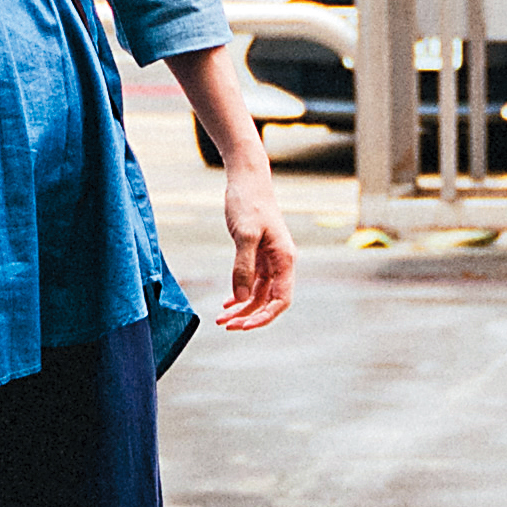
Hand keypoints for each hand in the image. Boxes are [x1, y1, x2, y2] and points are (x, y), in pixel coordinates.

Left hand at [215, 166, 296, 331]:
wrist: (247, 179)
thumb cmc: (249, 202)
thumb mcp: (244, 235)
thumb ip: (243, 267)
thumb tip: (242, 298)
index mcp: (285, 259)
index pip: (281, 300)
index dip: (264, 317)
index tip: (243, 327)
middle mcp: (281, 262)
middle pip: (269, 301)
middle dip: (249, 316)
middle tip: (225, 325)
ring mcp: (269, 259)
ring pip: (259, 293)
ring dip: (241, 308)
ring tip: (221, 318)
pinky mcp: (258, 254)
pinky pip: (252, 281)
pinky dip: (240, 293)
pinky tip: (227, 302)